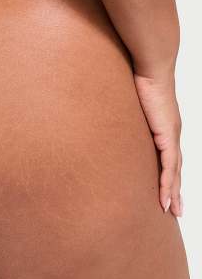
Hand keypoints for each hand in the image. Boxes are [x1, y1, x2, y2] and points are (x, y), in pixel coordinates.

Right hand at [133, 72, 182, 216]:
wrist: (152, 67)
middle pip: (175, 170)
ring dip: (174, 193)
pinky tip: (165, 199)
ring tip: (172, 211)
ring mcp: (172, 137)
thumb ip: (121, 114)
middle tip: (175, 210)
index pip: (168, 158)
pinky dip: (168, 184)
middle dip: (175, 190)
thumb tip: (103, 116)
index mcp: (164, 129)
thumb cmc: (139, 79)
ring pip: (175, 172)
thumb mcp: (128, 104)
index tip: (166, 191)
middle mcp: (172, 135)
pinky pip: (169, 167)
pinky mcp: (168, 136)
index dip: (168, 176)